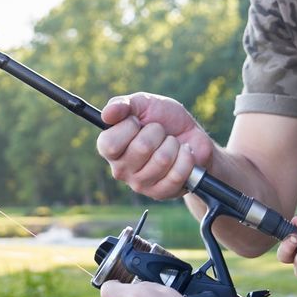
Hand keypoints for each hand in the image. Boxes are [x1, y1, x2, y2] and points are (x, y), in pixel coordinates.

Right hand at [96, 93, 214, 200]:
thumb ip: (122, 104)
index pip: (109, 144)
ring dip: (173, 144)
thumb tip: (106, 114)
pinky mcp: (161, 193)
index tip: (137, 121)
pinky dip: (186, 157)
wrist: (190, 134)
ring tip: (172, 143)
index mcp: (110, 149)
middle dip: (158, 132)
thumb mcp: (143, 102)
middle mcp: (121, 170)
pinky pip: (177, 174)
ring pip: (162, 160)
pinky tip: (183, 154)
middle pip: (141, 148)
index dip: (128, 127)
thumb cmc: (163, 118)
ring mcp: (141, 184)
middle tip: (159, 132)